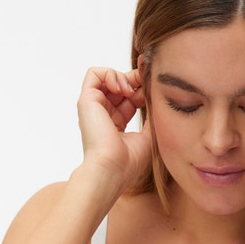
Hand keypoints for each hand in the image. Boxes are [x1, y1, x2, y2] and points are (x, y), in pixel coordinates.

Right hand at [76, 66, 151, 190]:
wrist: (112, 169)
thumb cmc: (129, 162)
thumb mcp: (148, 137)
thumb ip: (152, 117)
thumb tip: (157, 99)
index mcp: (117, 125)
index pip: (131, 99)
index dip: (143, 89)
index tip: (154, 88)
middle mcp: (104, 115)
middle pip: (121, 86)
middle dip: (136, 80)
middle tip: (147, 83)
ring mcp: (94, 107)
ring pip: (108, 77)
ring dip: (124, 77)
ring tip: (132, 90)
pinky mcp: (87, 100)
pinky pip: (94, 74)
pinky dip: (110, 74)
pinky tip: (122, 88)